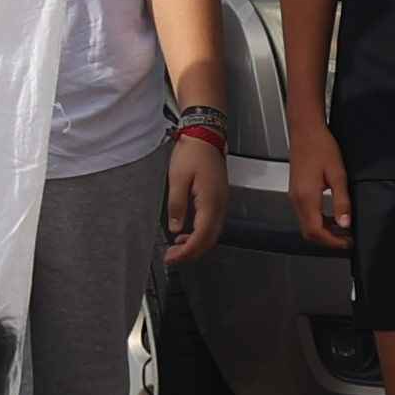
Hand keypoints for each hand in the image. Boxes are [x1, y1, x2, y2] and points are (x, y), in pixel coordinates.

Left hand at [165, 129, 229, 261]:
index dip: (188, 251)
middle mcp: (220, 205)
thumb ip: (177, 205)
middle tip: (173, 257)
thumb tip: (176, 228)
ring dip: (196, 244)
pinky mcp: (218, 198)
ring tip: (177, 248)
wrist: (206, 136)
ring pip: (213, 232)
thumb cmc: (192, 153)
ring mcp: (222, 202)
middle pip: (210, 239)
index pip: (202, 236)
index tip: (173, 257)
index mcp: (211, 202)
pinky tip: (186, 232)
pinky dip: (200, 233)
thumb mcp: (177, 179)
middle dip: (192, 252)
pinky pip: (212, 223)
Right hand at [304, 129, 354, 246]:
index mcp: (306, 197)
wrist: (305, 131)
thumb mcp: (337, 175)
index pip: (316, 231)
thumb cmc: (321, 147)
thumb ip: (342, 201)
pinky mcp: (295, 191)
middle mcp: (296, 199)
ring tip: (343, 228)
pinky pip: (305, 214)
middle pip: (308, 232)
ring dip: (324, 231)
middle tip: (347, 239)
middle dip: (328, 240)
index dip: (333, 241)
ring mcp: (294, 196)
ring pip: (306, 224)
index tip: (348, 242)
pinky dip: (318, 221)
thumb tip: (346, 223)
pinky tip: (332, 216)